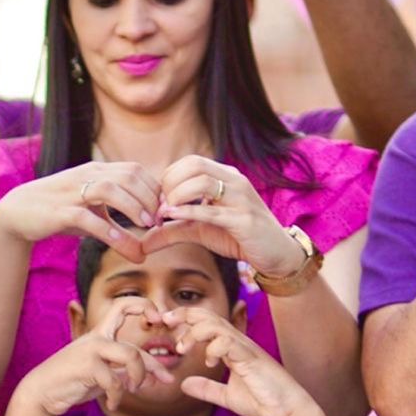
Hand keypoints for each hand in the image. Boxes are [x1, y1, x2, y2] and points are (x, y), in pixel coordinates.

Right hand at [0, 161, 160, 248]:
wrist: (18, 212)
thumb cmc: (59, 212)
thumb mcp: (91, 213)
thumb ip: (116, 222)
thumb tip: (143, 246)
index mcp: (98, 171)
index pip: (135, 170)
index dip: (153, 189)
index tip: (163, 211)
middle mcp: (88, 175)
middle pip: (129, 176)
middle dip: (150, 198)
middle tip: (160, 221)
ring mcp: (73, 192)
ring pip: (112, 190)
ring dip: (134, 207)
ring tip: (146, 227)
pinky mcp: (60, 211)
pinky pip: (88, 217)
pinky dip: (106, 229)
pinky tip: (118, 241)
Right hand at [20, 300, 169, 415]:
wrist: (40, 392)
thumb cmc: (71, 382)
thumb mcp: (102, 374)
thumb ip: (125, 372)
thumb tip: (156, 376)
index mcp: (99, 333)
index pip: (124, 306)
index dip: (145, 306)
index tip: (157, 319)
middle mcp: (97, 338)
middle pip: (136, 346)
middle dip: (155, 365)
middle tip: (166, 379)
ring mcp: (92, 350)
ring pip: (132, 358)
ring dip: (139, 379)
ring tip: (133, 391)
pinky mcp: (87, 366)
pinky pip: (115, 382)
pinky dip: (118, 397)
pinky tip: (113, 404)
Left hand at [141, 157, 309, 279]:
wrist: (274, 252)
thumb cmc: (236, 237)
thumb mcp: (199, 231)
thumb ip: (171, 231)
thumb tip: (142, 242)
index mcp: (224, 176)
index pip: (190, 162)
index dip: (168, 178)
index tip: (157, 201)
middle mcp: (233, 181)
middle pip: (194, 166)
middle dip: (169, 185)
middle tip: (158, 208)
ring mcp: (240, 198)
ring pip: (203, 182)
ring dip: (177, 197)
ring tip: (164, 214)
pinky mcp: (244, 220)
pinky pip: (214, 211)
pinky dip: (190, 212)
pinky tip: (172, 216)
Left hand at [164, 308, 312, 415]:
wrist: (285, 410)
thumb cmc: (261, 400)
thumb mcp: (225, 396)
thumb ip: (206, 389)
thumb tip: (184, 384)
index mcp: (230, 348)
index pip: (206, 323)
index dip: (186, 318)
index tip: (166, 322)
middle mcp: (237, 343)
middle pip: (210, 316)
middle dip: (185, 314)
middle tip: (165, 320)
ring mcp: (245, 349)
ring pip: (217, 325)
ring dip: (195, 332)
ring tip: (183, 348)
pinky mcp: (251, 359)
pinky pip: (229, 343)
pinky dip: (214, 348)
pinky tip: (209, 362)